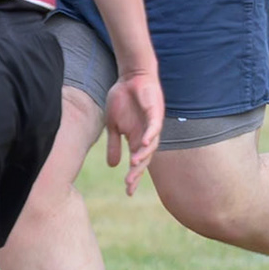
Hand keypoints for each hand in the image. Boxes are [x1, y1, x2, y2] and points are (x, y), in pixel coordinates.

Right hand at [103, 71, 162, 195]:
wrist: (130, 78)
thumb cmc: (122, 100)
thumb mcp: (113, 126)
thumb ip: (114, 145)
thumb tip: (113, 166)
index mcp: (137, 140)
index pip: (137, 163)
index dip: (134, 177)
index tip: (128, 191)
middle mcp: (147, 136)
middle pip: (145, 158)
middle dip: (137, 172)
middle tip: (129, 183)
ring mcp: (152, 125)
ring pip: (151, 145)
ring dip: (143, 155)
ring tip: (133, 164)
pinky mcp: (155, 113)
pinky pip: (154, 127)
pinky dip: (150, 136)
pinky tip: (144, 143)